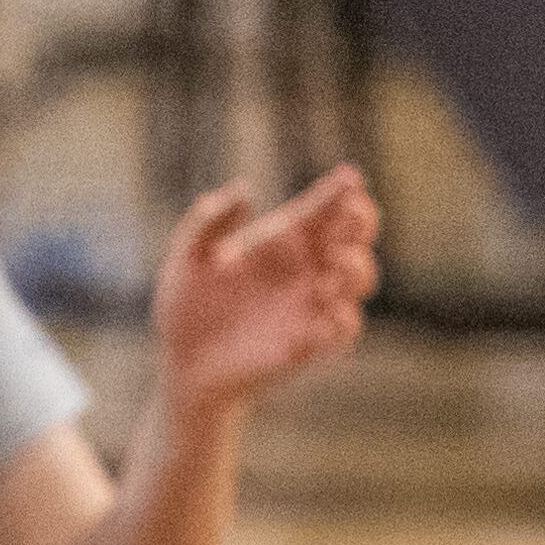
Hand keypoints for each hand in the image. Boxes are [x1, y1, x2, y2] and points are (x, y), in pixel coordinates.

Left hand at [152, 165, 379, 420]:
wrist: (183, 367)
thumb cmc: (187, 309)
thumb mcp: (187, 261)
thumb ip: (206, 223)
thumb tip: (242, 191)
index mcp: (283, 242)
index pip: (326, 209)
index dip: (343, 190)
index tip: (348, 178)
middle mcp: (307, 269)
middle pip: (355, 237)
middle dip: (360, 222)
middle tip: (347, 216)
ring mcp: (312, 307)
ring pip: (358, 280)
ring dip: (354, 268)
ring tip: (332, 267)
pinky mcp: (310, 345)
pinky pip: (342, 332)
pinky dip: (341, 320)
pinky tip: (326, 313)